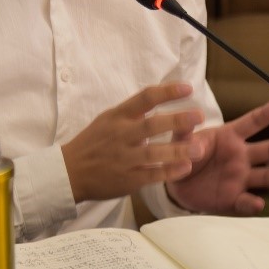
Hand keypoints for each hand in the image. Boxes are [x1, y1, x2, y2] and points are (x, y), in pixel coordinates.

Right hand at [63, 83, 206, 201]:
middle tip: (199, 116)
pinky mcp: (127, 179)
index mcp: (118, 116)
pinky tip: (185, 167)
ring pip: (154, 152)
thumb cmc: (93, 143)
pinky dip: (169, 171)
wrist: (69, 172)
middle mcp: (121, 135)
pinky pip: (151, 174)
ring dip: (178, 149)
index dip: (167, 92)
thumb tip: (162, 98)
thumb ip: (133, 112)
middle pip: (152, 125)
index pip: (145, 98)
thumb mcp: (108, 119)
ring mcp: (124, 158)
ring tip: (199, 147)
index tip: (188, 89)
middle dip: (178, 120)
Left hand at [166, 100, 268, 214]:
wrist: (177, 185)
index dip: (265, 114)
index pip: (251, 123)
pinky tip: (257, 204)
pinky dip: (252, 204)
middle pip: (265, 150)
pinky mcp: (234, 198)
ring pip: (263, 176)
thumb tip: (195, 143)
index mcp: (230, 136)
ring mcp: (240, 178)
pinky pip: (246, 202)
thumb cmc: (185, 153)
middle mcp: (241, 156)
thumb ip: (185, 136)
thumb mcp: (181, 140)